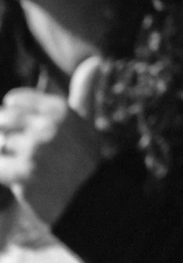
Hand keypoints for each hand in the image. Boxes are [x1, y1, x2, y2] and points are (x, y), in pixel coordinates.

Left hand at [0, 91, 101, 224]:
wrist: (87, 200)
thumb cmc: (84, 159)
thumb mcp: (86, 122)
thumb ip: (83, 92)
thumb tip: (94, 62)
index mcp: (59, 109)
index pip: (14, 102)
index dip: (10, 115)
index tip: (18, 127)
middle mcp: (46, 125)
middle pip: (3, 122)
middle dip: (5, 134)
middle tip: (20, 148)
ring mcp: (33, 150)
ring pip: (0, 146)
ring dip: (6, 157)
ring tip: (25, 166)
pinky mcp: (22, 174)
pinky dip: (3, 172)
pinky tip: (14, 176)